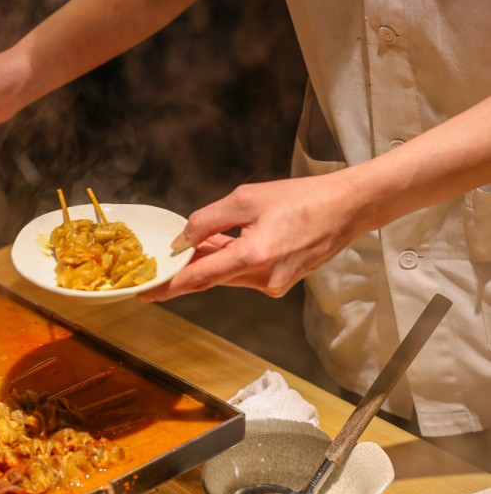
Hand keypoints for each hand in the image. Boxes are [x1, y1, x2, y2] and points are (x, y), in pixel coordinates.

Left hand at [139, 174, 361, 300]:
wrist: (347, 208)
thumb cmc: (302, 199)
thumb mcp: (245, 199)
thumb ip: (206, 220)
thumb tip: (181, 240)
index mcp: (254, 257)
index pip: (199, 278)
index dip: (169, 286)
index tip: (145, 294)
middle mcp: (264, 278)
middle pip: (212, 277)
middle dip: (188, 266)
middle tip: (163, 260)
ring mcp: (274, 284)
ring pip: (228, 275)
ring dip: (210, 260)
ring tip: (197, 241)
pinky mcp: (282, 282)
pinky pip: (244, 273)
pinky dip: (230, 260)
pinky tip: (223, 243)